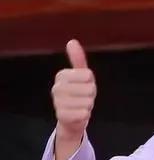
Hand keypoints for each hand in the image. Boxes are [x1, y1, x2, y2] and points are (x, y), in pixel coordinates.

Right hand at [52, 40, 96, 159]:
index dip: (91, 82)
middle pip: (89, 89)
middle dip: (91, 94)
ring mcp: (57, 102)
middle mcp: (56, 88)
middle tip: (83, 97)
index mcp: (61, 75)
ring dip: (88, 105)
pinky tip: (79, 114)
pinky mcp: (61, 115)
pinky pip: (83, 113)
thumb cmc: (79, 93)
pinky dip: (85, 115)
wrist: (72, 118)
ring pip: (87, 102)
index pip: (88, 75)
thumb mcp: (82, 75)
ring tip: (81, 105)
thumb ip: (78, 59)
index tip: (84, 85)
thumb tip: (72, 41)